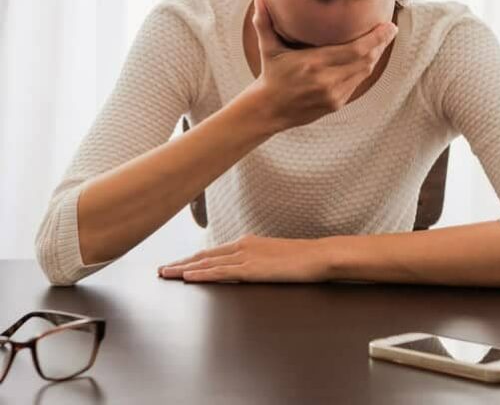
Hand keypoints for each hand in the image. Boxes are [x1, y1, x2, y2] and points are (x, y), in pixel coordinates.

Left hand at [156, 234, 331, 282]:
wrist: (318, 256)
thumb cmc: (303, 259)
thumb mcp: (276, 257)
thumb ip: (260, 261)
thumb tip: (250, 270)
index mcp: (248, 243)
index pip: (214, 252)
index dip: (193, 258)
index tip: (177, 263)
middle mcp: (243, 246)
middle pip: (204, 255)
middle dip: (181, 262)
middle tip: (161, 269)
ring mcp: (246, 256)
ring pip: (206, 262)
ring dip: (183, 268)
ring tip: (165, 273)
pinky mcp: (251, 268)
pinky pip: (220, 271)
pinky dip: (201, 273)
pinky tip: (187, 276)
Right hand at [238, 0, 397, 131]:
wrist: (269, 110)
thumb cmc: (270, 75)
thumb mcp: (267, 48)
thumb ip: (264, 22)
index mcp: (314, 64)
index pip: (356, 50)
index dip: (376, 38)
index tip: (388, 26)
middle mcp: (327, 81)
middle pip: (366, 60)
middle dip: (381, 44)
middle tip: (391, 29)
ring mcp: (334, 95)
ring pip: (364, 72)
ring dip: (376, 56)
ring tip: (383, 40)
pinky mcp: (336, 104)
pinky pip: (357, 83)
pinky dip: (364, 69)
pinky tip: (369, 57)